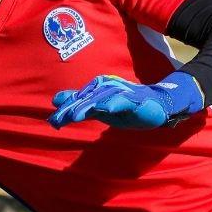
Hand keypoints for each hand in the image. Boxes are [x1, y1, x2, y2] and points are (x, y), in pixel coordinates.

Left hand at [48, 72, 203, 129]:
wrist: (157, 105)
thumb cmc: (126, 106)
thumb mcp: (99, 106)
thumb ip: (79, 102)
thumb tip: (55, 100)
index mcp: (98, 89)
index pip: (79, 100)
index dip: (65, 111)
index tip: (53, 123)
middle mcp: (108, 88)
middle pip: (87, 99)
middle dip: (72, 109)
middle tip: (59, 120)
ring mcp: (122, 92)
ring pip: (102, 98)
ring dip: (89, 106)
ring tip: (75, 115)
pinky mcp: (135, 98)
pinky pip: (124, 100)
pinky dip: (115, 103)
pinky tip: (107, 110)